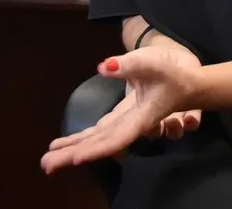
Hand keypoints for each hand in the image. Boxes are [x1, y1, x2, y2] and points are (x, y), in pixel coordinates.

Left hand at [41, 47, 200, 173]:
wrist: (185, 85)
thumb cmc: (171, 75)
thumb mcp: (153, 65)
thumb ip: (130, 66)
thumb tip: (103, 67)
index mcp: (140, 119)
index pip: (116, 139)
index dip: (97, 149)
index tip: (75, 159)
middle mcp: (129, 127)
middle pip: (99, 145)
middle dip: (74, 155)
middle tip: (46, 165)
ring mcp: (123, 126)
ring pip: (95, 142)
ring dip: (72, 150)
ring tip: (48, 160)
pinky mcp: (119, 121)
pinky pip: (97, 134)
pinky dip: (81, 140)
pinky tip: (66, 145)